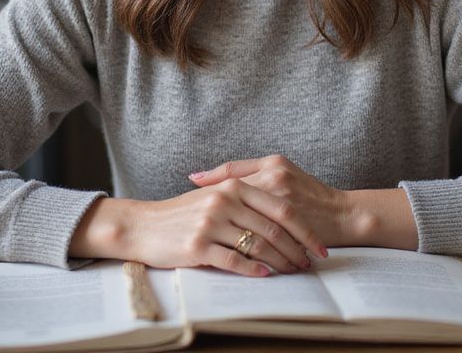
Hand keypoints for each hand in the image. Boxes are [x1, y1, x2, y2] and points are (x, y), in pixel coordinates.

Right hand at [71, 181, 327, 277]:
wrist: (143, 225)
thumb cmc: (181, 214)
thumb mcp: (212, 196)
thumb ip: (243, 198)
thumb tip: (279, 216)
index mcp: (233, 186)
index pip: (280, 208)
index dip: (304, 229)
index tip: (318, 245)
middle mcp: (225, 201)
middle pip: (274, 228)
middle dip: (297, 249)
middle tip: (309, 264)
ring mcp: (212, 222)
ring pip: (259, 245)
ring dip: (281, 262)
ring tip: (293, 273)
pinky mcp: (199, 245)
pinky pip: (235, 260)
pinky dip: (255, 270)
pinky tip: (266, 276)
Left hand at [190, 155, 350, 247]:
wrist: (344, 214)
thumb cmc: (312, 193)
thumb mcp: (285, 172)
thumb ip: (256, 173)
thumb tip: (216, 177)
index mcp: (273, 164)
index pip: (233, 170)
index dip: (211, 177)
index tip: (190, 182)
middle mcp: (276, 178)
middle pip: (234, 193)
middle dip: (213, 206)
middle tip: (194, 218)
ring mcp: (282, 200)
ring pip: (245, 216)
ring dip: (227, 227)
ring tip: (208, 238)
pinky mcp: (289, 223)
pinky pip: (260, 235)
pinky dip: (245, 244)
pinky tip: (231, 252)